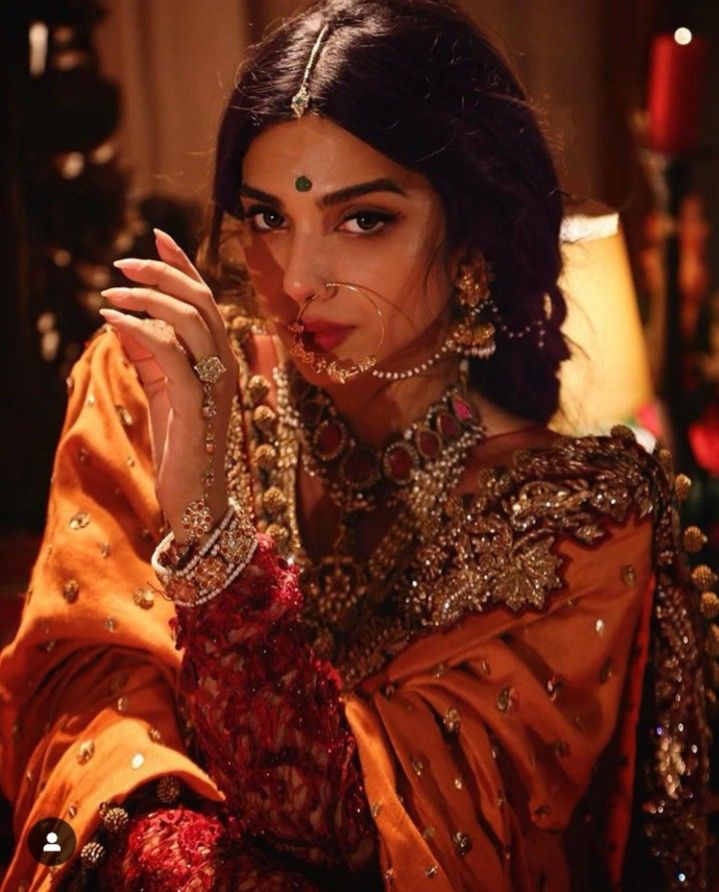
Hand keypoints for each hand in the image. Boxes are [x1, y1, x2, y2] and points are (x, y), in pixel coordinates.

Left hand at [99, 229, 239, 543]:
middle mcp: (226, 364)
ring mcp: (216, 384)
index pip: (206, 299)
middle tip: (120, 266)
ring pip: (189, 319)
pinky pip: (170, 353)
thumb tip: (123, 320)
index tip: (157, 236)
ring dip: (146, 299)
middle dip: (160, 274)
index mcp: (222, 358)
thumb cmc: (182, 447)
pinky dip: (139, 330)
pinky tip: (112, 322)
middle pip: (200, 300)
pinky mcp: (197, 404)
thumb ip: (151, 355)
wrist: (197, 499)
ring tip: (110, 296)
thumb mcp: (163, 392)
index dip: (184, 264)